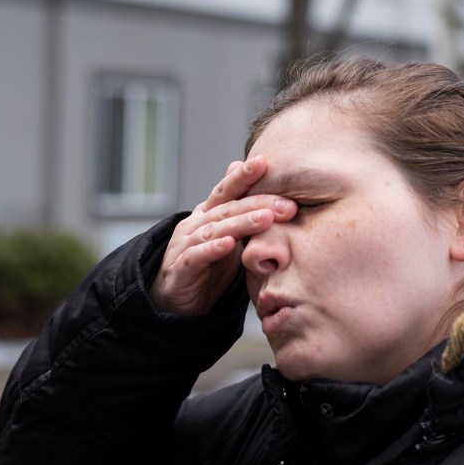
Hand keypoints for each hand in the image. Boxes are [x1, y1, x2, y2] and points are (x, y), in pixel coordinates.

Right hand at [151, 156, 294, 315]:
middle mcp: (195, 224)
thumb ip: (240, 213)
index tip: (265, 163)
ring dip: (242, 223)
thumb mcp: (228, 237)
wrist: (176, 301)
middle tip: (286, 204)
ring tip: (266, 219)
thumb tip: (251, 182)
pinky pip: (197, 256)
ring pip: (215, 230)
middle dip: (258, 203)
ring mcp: (185, 245)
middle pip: (227, 209)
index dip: (243, 176)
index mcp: (207, 214)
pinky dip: (212, 249)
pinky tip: (229, 244)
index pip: (226, 191)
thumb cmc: (207, 267)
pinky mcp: (180, 268)